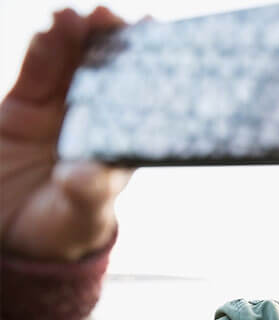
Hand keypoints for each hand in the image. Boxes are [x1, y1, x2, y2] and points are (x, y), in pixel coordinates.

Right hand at [0, 7, 132, 261]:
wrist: (8, 234)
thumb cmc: (61, 229)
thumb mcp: (77, 216)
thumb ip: (85, 195)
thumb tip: (88, 176)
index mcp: (120, 144)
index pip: (143, 102)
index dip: (151, 72)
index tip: (160, 43)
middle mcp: (96, 120)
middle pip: (111, 73)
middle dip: (116, 44)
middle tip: (120, 19)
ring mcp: (61, 109)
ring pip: (74, 64)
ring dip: (79, 38)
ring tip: (82, 16)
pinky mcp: (25, 105)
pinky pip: (37, 71)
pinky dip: (44, 49)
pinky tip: (52, 27)